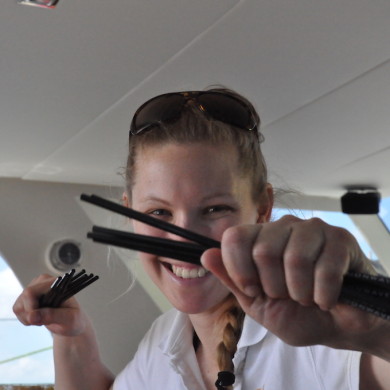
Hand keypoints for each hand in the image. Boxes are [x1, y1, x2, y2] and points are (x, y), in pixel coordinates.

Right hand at [13, 273, 88, 336]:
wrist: (71, 323)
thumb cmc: (74, 319)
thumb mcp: (69, 319)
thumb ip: (52, 316)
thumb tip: (33, 316)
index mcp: (55, 282)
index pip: (32, 291)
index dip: (31, 308)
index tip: (39, 321)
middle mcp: (43, 282)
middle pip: (24, 298)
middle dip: (30, 315)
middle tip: (43, 322)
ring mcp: (34, 288)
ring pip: (18, 306)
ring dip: (28, 318)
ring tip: (42, 320)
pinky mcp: (28, 297)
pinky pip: (17, 309)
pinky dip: (25, 319)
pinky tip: (38, 319)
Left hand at [202, 215, 379, 348]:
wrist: (336, 326)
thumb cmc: (295, 313)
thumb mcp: (256, 303)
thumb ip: (231, 279)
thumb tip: (205, 255)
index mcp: (259, 238)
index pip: (234, 237)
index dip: (239, 269)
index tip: (254, 290)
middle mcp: (283, 226)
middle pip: (263, 251)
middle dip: (274, 287)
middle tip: (288, 295)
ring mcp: (313, 229)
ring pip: (294, 259)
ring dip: (301, 293)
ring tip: (307, 297)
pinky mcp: (340, 239)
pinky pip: (325, 269)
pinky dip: (324, 295)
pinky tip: (327, 298)